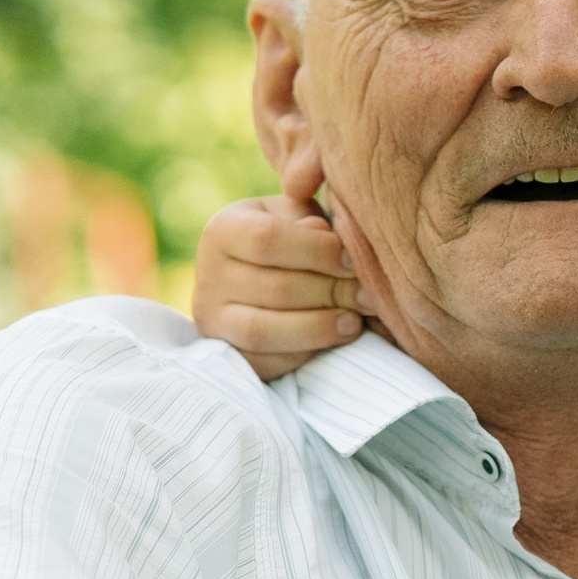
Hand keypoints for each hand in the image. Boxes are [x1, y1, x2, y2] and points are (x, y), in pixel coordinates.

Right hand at [191, 194, 372, 379]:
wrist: (257, 276)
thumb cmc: (291, 238)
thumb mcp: (299, 217)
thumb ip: (311, 220)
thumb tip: (328, 238)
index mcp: (223, 230)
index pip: (267, 239)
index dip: (319, 252)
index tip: (355, 262)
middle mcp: (208, 275)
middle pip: (275, 289)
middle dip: (331, 294)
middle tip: (369, 297)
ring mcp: (211, 319)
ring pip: (264, 331)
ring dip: (319, 328)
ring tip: (355, 321)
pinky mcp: (225, 353)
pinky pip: (264, 362)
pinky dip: (304, 354)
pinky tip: (333, 340)